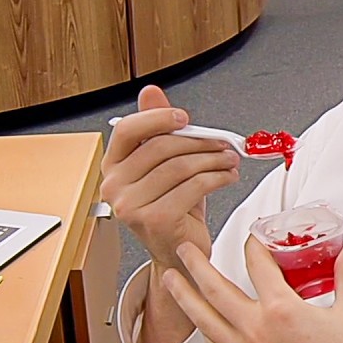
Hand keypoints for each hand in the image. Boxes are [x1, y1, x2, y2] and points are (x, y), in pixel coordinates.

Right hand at [101, 85, 240, 266]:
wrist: (177, 251)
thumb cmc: (172, 207)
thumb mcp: (164, 165)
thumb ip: (156, 129)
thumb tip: (151, 92)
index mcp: (113, 167)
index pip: (128, 130)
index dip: (158, 118)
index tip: (184, 118)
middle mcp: (114, 186)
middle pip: (161, 147)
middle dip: (199, 141)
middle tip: (222, 143)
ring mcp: (131, 206)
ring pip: (181, 167)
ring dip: (213, 160)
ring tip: (229, 160)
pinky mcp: (155, 220)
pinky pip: (193, 187)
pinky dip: (218, 178)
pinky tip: (227, 177)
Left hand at [165, 238, 342, 342]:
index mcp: (281, 310)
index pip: (257, 265)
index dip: (253, 244)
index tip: (253, 238)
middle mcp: (255, 331)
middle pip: (215, 289)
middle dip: (195, 265)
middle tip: (183, 250)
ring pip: (204, 320)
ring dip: (184, 297)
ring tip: (170, 282)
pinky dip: (204, 331)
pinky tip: (201, 326)